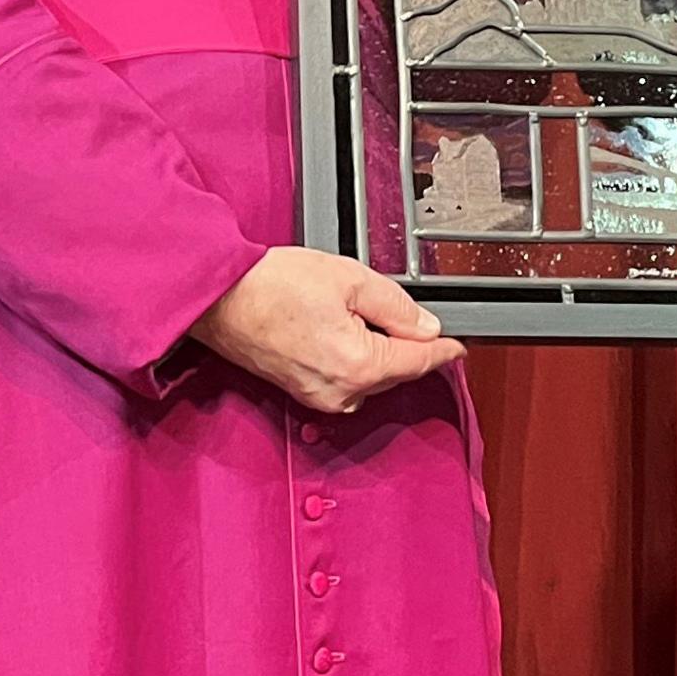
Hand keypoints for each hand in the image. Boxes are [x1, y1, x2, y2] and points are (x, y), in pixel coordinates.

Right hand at [193, 247, 463, 416]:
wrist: (219, 299)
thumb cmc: (270, 287)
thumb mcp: (350, 278)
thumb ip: (396, 305)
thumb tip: (425, 325)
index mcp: (361, 366)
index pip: (419, 360)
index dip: (444, 349)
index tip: (458, 346)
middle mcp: (343, 393)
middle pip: (396, 370)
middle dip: (405, 343)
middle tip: (397, 308)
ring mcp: (322, 397)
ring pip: (372, 375)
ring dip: (377, 349)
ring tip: (354, 310)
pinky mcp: (304, 393)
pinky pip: (347, 378)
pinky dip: (354, 357)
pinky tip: (339, 328)